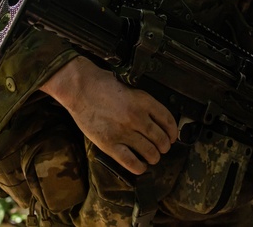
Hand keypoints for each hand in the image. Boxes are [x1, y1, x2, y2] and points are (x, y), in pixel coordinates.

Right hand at [41, 56, 177, 174]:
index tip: (172, 137)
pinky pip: (130, 161)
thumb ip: (143, 103)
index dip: (173, 132)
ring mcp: (124, 132)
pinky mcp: (110, 144)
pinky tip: (140, 166)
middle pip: (160, 139)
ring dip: (154, 157)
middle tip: (162, 148)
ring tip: (153, 157)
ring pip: (149, 152)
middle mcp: (137, 117)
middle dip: (164, 146)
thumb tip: (154, 119)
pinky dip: (139, 167)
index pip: (167, 120)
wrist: (80, 88)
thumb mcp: (129, 88)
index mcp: (144, 101)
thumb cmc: (102, 84)